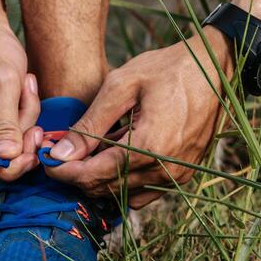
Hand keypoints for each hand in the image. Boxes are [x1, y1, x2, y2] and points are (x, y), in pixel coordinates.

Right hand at [0, 9, 43, 180]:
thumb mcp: (2, 81)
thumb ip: (4, 123)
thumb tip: (7, 159)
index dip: (7, 164)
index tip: (36, 149)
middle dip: (17, 139)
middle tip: (32, 104)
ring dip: (18, 126)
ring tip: (25, 89)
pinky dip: (13, 122)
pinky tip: (18, 95)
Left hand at [45, 28, 231, 206]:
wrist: (215, 66)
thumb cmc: (167, 68)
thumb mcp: (122, 86)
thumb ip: (90, 124)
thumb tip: (60, 154)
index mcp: (150, 147)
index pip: (94, 175)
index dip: (64, 171)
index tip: (45, 159)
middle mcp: (166, 169)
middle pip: (107, 188)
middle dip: (78, 174)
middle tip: (59, 152)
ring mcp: (178, 175)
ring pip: (123, 194)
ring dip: (100, 178)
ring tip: (87, 149)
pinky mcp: (183, 173)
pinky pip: (143, 190)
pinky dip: (123, 179)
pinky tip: (113, 154)